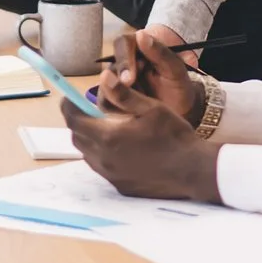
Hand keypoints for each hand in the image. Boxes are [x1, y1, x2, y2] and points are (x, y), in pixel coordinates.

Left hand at [65, 62, 221, 202]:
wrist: (192, 170)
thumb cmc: (174, 136)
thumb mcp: (151, 108)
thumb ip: (123, 95)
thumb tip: (102, 76)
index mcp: (108, 136)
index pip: (73, 119)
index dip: (68, 106)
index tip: (70, 97)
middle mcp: (104, 158)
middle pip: (77, 137)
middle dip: (79, 121)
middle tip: (90, 111)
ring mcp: (111, 175)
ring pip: (87, 154)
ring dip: (90, 139)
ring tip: (107, 128)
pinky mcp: (119, 186)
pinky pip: (101, 168)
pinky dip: (101, 155)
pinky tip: (120, 148)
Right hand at [103, 29, 202, 125]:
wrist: (182, 109)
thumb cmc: (179, 84)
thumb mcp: (176, 69)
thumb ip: (160, 52)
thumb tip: (141, 34)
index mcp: (137, 48)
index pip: (122, 44)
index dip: (124, 60)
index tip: (129, 78)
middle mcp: (122, 64)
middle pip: (110, 68)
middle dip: (118, 83)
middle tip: (130, 96)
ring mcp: (115, 82)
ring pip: (104, 87)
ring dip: (116, 98)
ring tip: (134, 108)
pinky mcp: (112, 101)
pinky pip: (106, 105)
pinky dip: (116, 111)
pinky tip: (131, 115)